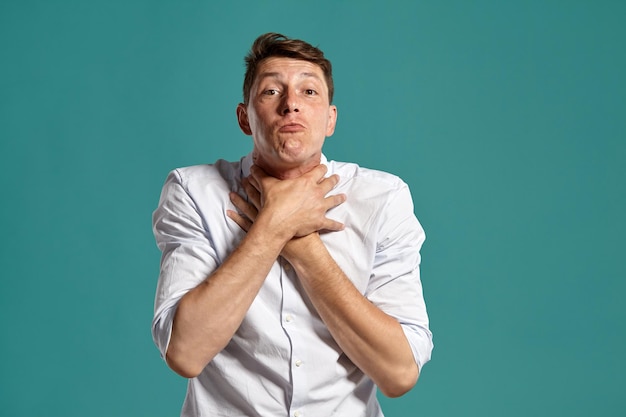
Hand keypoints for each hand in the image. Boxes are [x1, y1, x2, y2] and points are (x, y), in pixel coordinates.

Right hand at [227, 164, 345, 239]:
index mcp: (306, 182)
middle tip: (336, 178)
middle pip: (329, 183)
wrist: (277, 222)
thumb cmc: (273, 203)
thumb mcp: (266, 185)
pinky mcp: (319, 221)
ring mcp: (320, 207)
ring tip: (343, 197)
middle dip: (333, 180)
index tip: (324, 167)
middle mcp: (316, 193)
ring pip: (333, 201)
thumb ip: (261, 174)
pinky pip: (331, 223)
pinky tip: (341, 226)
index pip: (318, 171)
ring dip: (339, 198)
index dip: (321, 168)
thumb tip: (252, 166)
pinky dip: (336, 225)